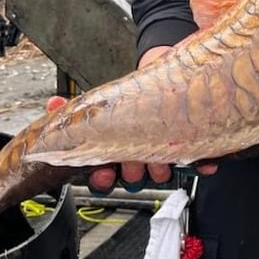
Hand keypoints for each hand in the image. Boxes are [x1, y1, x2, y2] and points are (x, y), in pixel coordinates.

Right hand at [45, 47, 218, 193]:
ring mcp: (163, 152)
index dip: (103, 178)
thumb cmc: (130, 99)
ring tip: (163, 155)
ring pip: (162, 171)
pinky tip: (206, 162)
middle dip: (133, 169)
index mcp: (116, 152)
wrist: (162, 80)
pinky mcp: (189, 146)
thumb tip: (52, 104)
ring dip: (162, 166)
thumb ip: (78, 108)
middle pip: (134, 176)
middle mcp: (139, 157)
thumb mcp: (102, 104)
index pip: (105, 176)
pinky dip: (202, 163)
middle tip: (133, 160)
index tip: (103, 173)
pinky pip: (197, 162)